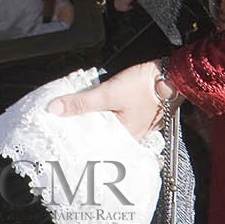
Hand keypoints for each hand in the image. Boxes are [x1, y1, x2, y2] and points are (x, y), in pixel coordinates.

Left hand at [47, 60, 166, 142]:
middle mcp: (130, 139)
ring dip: (92, 125)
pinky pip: (114, 121)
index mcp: (124, 140)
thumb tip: (54, 109)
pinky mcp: (135, 116)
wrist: (170, 74)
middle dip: (82, 135)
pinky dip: (102, 117)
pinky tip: (92, 112)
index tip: (57, 141)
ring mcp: (135, 128)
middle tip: (60, 132)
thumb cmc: (144, 86)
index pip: (93, 149)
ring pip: (107, 130)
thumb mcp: (108, 93)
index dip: (75, 145)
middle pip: (100, 140)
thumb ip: (81, 102)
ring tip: (71, 122)